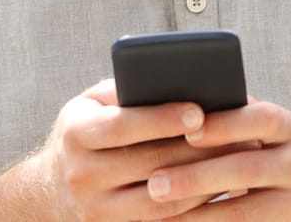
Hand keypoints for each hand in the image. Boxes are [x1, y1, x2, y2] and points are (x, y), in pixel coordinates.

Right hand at [35, 79, 239, 220]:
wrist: (51, 188)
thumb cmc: (88, 130)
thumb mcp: (94, 103)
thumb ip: (128, 90)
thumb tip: (180, 80)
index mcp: (76, 135)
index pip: (122, 126)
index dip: (162, 119)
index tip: (199, 111)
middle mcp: (81, 176)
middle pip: (148, 165)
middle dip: (197, 151)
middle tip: (239, 136)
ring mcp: (96, 212)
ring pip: (160, 202)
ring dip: (203, 183)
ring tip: (237, 162)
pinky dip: (192, 208)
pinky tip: (219, 189)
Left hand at [142, 98, 290, 218]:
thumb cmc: (256, 157)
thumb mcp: (251, 135)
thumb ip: (224, 118)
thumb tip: (169, 109)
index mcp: (287, 128)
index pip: (262, 119)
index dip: (226, 124)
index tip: (188, 132)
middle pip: (247, 169)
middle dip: (196, 177)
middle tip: (154, 184)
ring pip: (242, 211)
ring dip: (195, 213)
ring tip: (158, 215)